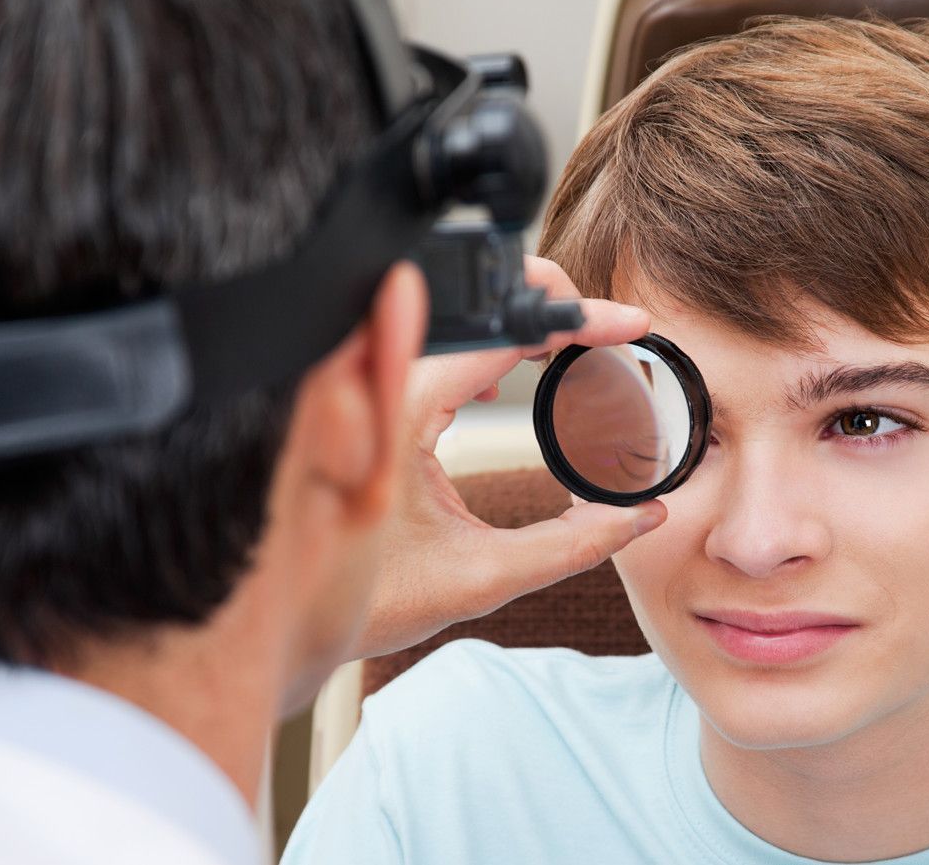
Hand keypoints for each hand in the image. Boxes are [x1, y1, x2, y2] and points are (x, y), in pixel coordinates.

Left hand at [352, 255, 666, 659]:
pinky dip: (484, 349)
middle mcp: (379, 384)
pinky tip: (507, 377)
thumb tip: (639, 516)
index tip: (629, 323)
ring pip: (456, 322)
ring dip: (520, 323)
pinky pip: (433, 350)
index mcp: (402, 408)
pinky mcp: (368, 404)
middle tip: (612, 333)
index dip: (578, 318)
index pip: (505, 330)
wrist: (289, 624)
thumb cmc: (364, 600)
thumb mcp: (479, 578)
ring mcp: (370, 389)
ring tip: (575, 345)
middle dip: (555, 306)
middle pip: (481, 307)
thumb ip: (570, 545)